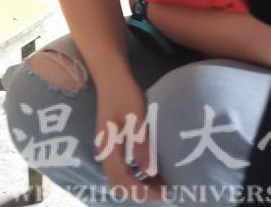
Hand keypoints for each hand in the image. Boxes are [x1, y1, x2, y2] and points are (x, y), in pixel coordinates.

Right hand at [95, 75, 163, 198]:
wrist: (111, 77)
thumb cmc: (123, 95)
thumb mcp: (135, 119)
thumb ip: (141, 146)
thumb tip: (150, 173)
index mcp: (108, 148)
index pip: (122, 181)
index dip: (142, 192)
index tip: (164, 193)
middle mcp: (105, 153)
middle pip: (119, 184)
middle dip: (140, 192)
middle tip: (165, 191)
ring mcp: (108, 149)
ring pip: (120, 177)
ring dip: (139, 185)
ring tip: (162, 184)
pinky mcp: (113, 144)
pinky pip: (123, 168)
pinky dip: (137, 175)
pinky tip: (153, 170)